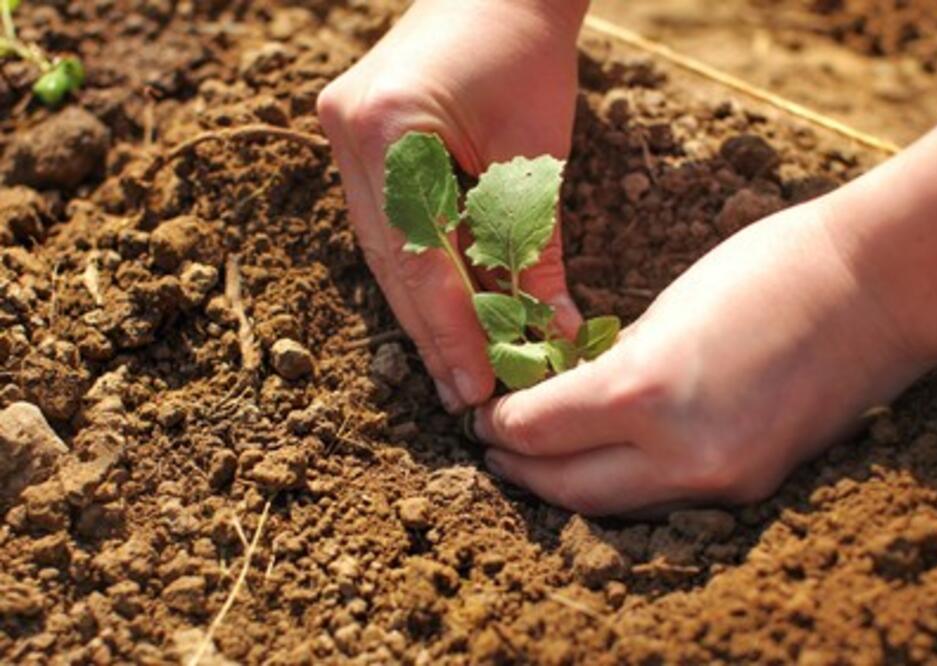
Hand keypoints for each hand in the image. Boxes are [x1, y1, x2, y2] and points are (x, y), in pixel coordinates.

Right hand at [317, 0, 587, 411]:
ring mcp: (343, 137)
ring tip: (455, 369)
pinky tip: (443, 317)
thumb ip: (533, 247)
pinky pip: (389, 226)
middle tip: (462, 394)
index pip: (418, 253)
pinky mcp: (359, 145)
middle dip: (432, 331)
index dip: (449, 326)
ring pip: (384, 251)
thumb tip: (553, 331)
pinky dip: (421, 272)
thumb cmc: (528, 53)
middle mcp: (347, 133)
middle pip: (391, 260)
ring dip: (424, 311)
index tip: (475, 384)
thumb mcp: (535, 157)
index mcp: (386, 126)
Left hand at [474, 200, 926, 516]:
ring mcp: (720, 479)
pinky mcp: (752, 486)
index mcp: (646, 390)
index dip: (499, 425)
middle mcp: (681, 453)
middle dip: (519, 469)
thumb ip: (611, 367)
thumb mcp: (664, 309)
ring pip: (614, 506)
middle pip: (566, 487)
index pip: (538, 431)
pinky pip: (663, 500)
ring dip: (567, 487)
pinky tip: (605, 463)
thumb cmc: (768, 269)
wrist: (878, 287)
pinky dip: (623, 487)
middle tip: (491, 449)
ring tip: (536, 466)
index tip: (482, 413)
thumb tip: (566, 398)